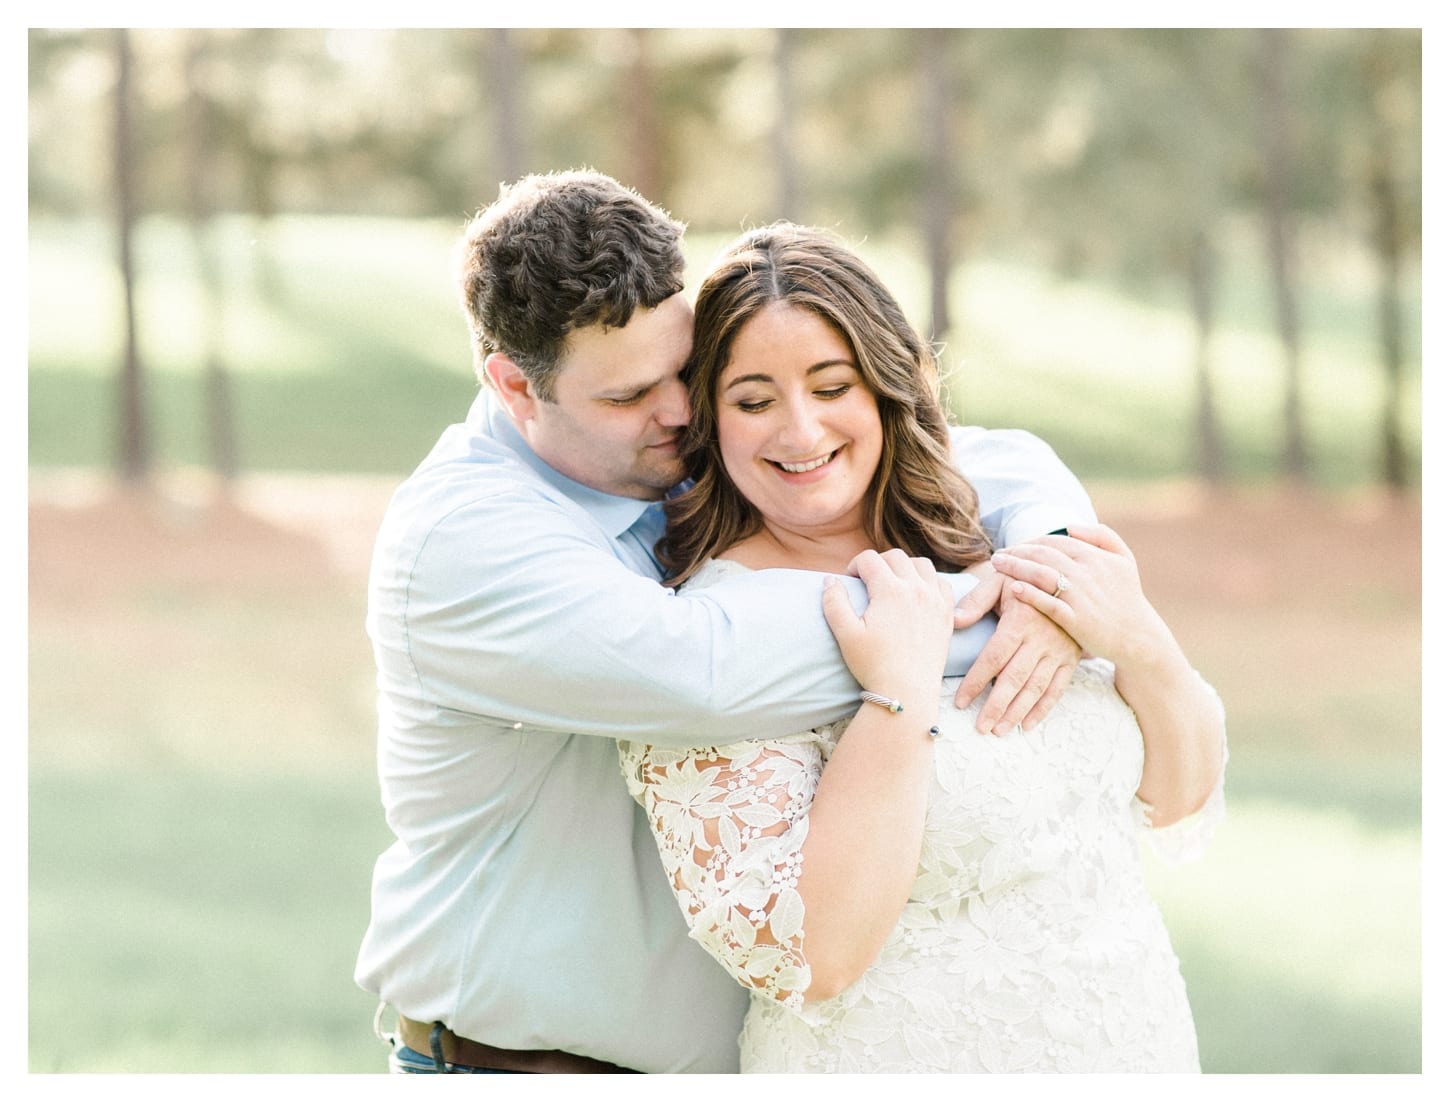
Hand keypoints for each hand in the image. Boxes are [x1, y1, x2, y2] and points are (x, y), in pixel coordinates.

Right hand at [822, 549, 954, 702]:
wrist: (907, 692)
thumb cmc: (874, 665)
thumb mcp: (845, 634)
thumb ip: (833, 602)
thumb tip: (829, 580)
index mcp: (890, 590)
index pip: (869, 559)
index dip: (854, 565)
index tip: (850, 580)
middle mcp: (916, 589)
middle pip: (895, 556)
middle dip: (878, 562)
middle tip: (868, 581)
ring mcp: (935, 600)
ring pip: (922, 564)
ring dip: (905, 567)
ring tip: (893, 583)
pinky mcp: (947, 614)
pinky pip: (941, 583)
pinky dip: (929, 581)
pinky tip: (918, 594)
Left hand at [953, 561, 1080, 732]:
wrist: (1068, 574)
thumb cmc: (1025, 576)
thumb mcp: (1001, 578)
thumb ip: (976, 600)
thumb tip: (954, 621)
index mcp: (1021, 620)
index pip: (994, 657)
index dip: (976, 681)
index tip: (960, 701)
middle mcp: (1042, 638)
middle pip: (1014, 678)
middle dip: (996, 706)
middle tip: (979, 728)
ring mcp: (1059, 650)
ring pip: (1036, 688)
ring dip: (1016, 712)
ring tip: (998, 730)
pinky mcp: (1071, 658)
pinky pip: (1058, 688)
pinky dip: (1043, 709)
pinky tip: (1026, 725)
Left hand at [988, 523, 1171, 670]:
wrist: (1138, 636)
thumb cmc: (1127, 597)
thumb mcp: (1124, 559)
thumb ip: (1101, 535)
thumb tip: (1069, 526)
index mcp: (1095, 556)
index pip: (1054, 542)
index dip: (1030, 542)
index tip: (1014, 547)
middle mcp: (1087, 572)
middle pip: (1043, 555)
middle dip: (1016, 552)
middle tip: (997, 555)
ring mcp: (1081, 596)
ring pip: (1042, 575)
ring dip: (1016, 567)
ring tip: (997, 565)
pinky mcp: (1077, 620)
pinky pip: (1049, 604)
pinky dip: (1031, 595)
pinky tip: (1014, 588)